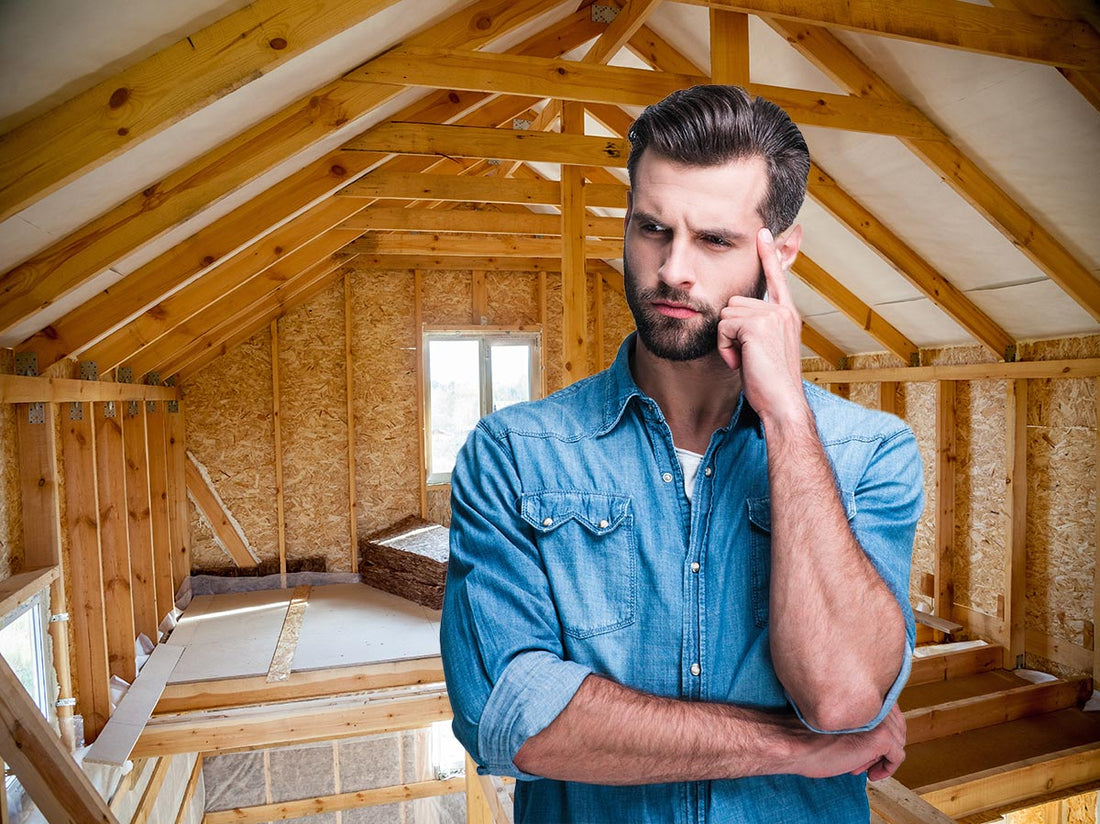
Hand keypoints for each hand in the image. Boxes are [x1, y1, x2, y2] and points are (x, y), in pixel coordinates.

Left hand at [716, 227, 805, 422]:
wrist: (782, 404)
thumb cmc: (770, 384)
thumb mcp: (765, 350)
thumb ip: (757, 329)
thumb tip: (734, 319)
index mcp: (786, 315)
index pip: (777, 277)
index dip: (768, 254)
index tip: (763, 231)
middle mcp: (782, 311)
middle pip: (734, 303)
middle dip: (730, 332)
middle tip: (746, 356)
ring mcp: (772, 315)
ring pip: (725, 315)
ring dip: (726, 341)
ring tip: (746, 360)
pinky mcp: (758, 324)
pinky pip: (723, 327)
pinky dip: (725, 348)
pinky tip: (742, 362)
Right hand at [787, 703, 906, 781]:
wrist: (792, 742)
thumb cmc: (804, 732)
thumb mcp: (833, 718)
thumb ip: (854, 717)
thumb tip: (873, 735)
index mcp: (859, 693)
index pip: (886, 710)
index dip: (877, 730)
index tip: (863, 745)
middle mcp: (871, 702)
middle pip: (896, 725)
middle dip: (882, 745)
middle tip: (864, 759)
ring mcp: (878, 719)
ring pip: (898, 740)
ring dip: (882, 756)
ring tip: (862, 766)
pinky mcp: (881, 737)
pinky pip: (897, 756)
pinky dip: (887, 769)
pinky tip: (872, 773)